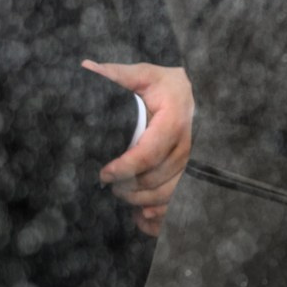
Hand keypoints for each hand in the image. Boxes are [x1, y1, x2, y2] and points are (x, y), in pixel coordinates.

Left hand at [88, 60, 194, 235]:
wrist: (199, 94)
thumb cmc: (168, 86)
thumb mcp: (147, 75)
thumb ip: (120, 74)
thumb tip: (87, 68)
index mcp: (175, 121)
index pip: (149, 154)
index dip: (124, 168)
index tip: (103, 173)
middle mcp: (189, 145)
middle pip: (157, 180)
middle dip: (128, 187)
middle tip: (107, 184)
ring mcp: (195, 163)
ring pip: (168, 195)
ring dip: (141, 202)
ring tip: (121, 196)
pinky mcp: (196, 176)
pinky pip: (181, 205)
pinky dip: (161, 218)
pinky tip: (141, 219)